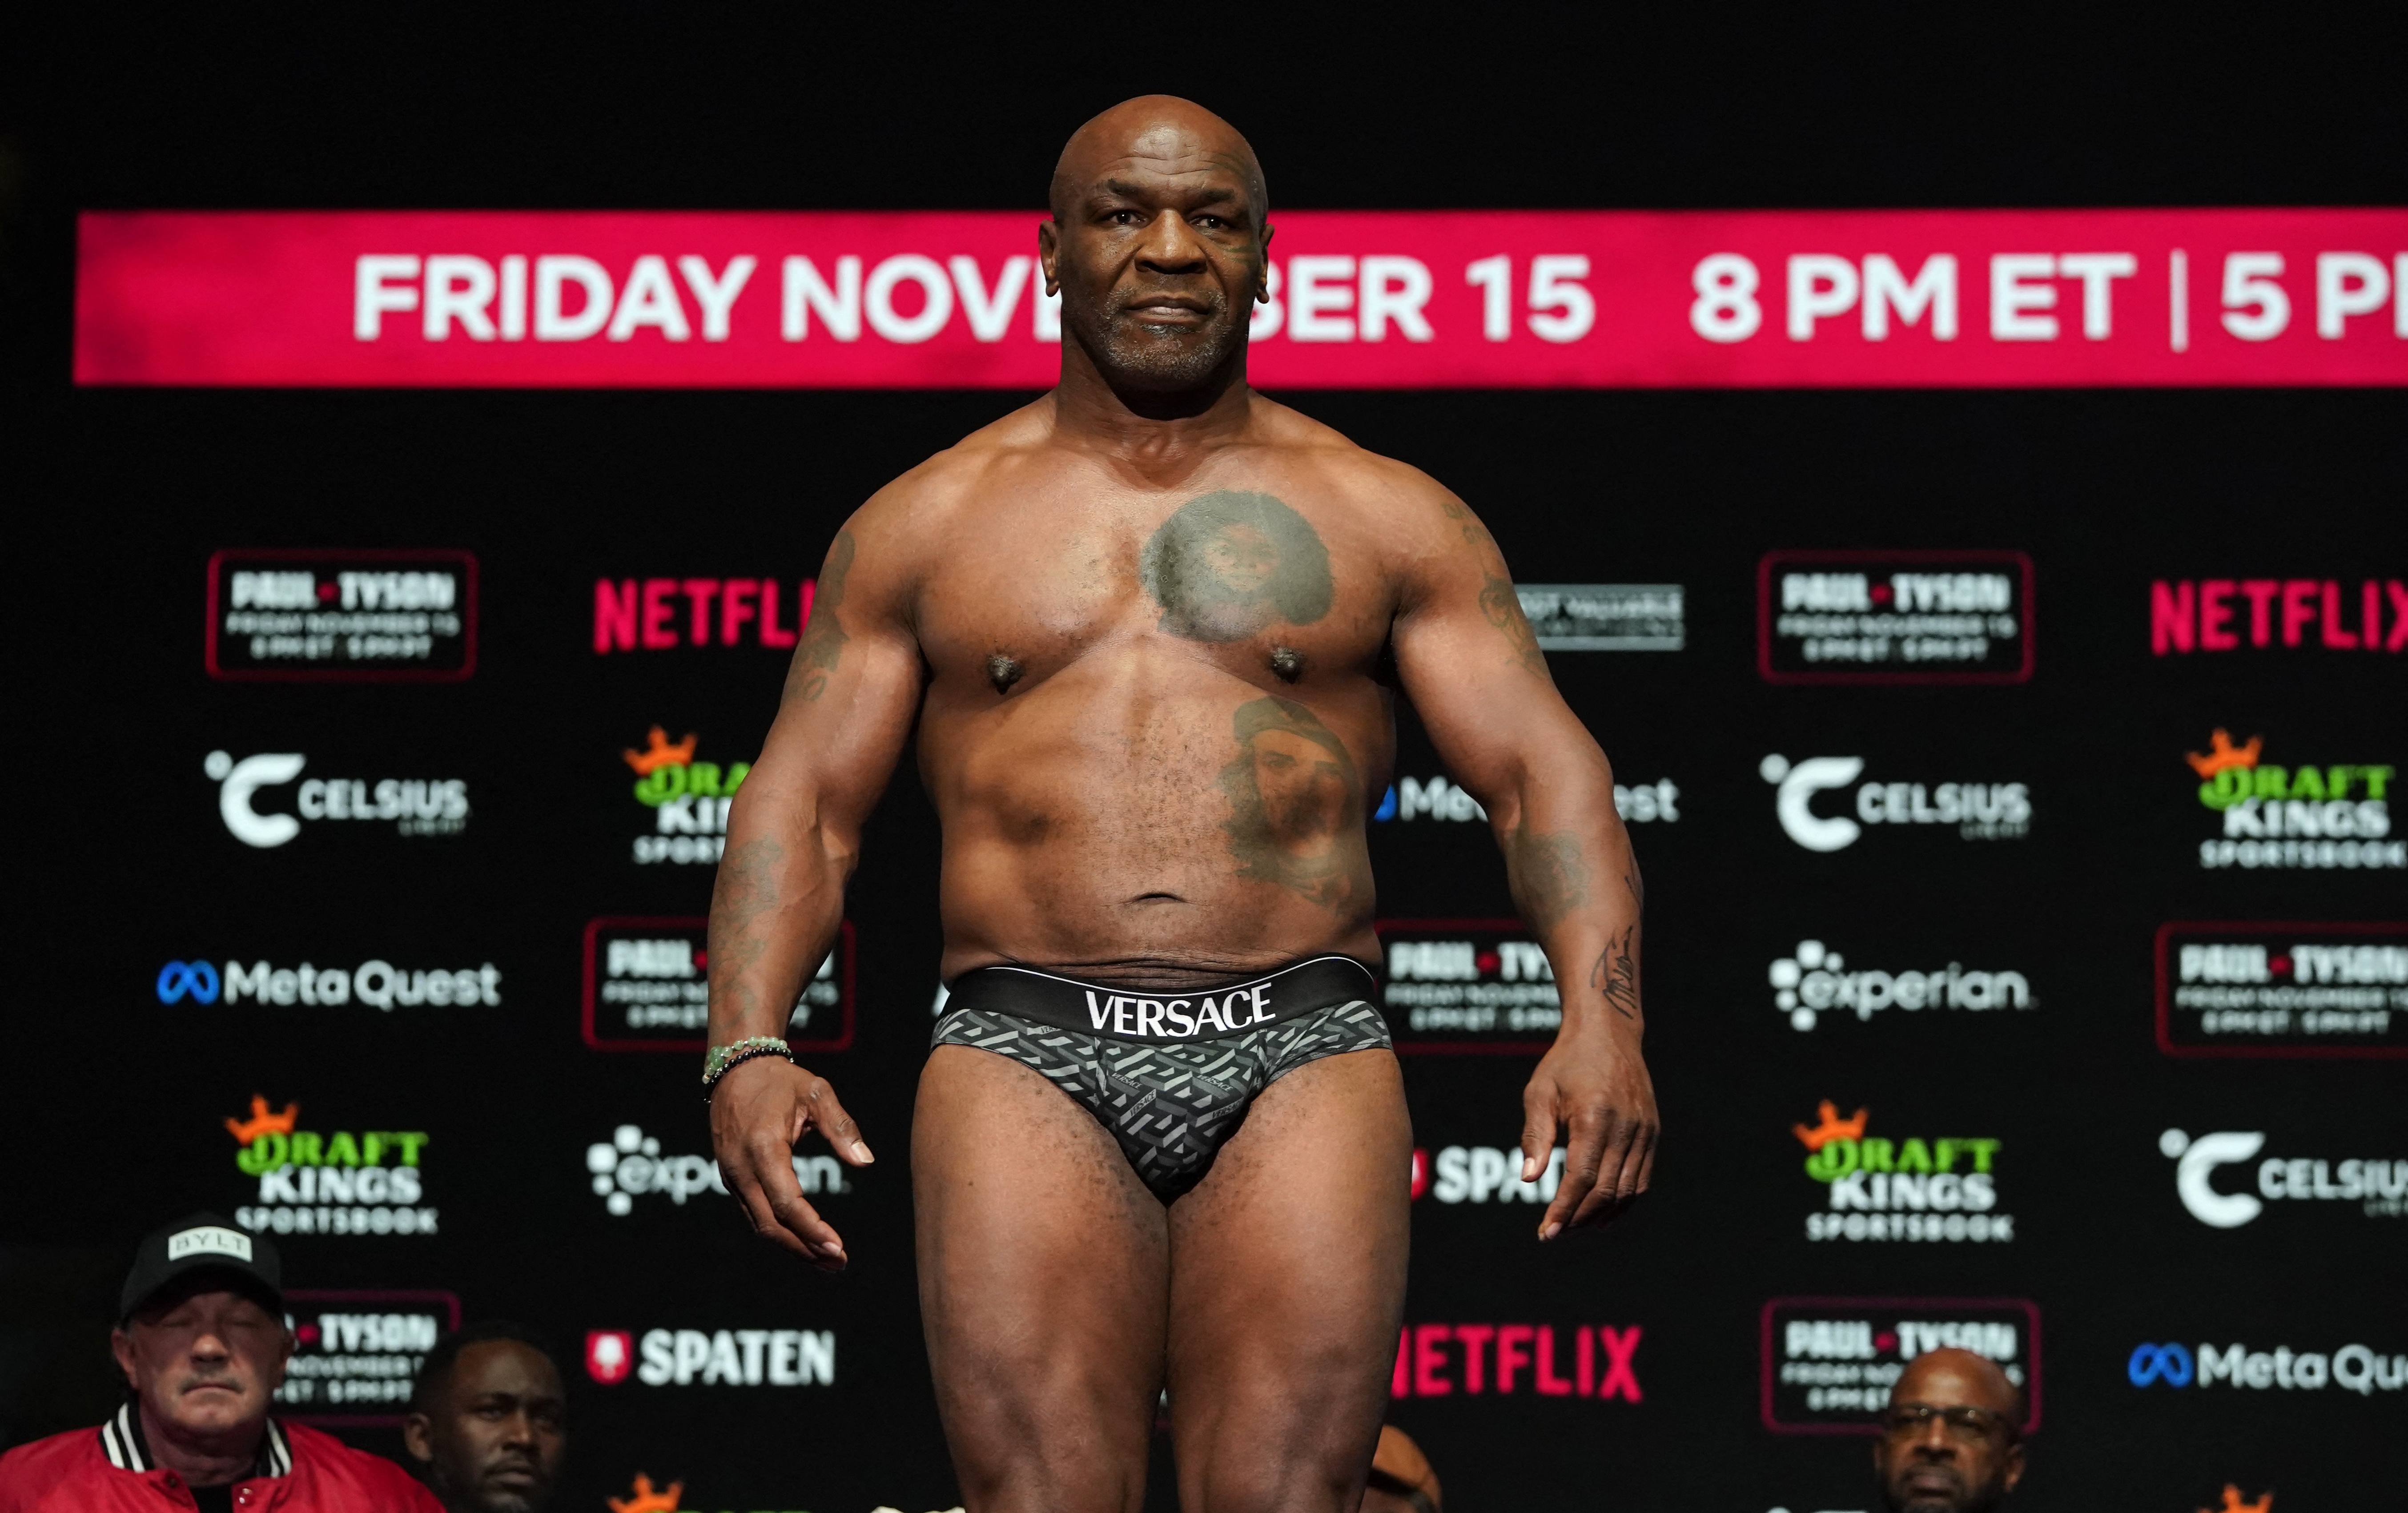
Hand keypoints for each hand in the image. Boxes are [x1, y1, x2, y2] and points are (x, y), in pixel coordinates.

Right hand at [710, 1056, 873, 1270]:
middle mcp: (741, 1169)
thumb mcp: (818, 1092)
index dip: (812, 1231)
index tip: (838, 1249)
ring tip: (828, 1263)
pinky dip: (780, 1234)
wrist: (736, 1070)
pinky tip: (805, 1244)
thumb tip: (866, 1161)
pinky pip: (754, 1215)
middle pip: (770, 1225)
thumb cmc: (781, 1081)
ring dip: (793, 1248)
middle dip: (805, 1250)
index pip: (786, 1203)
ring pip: (760, 1226)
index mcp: (763, 1148)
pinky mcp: (732, 1180)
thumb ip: (842, 1127)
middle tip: (839, 1264)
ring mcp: (732, 1177)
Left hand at [1519, 1022, 1656, 1239]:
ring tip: (1576, 1228)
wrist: (1608, 1034)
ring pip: (1628, 1191)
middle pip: (1605, 1191)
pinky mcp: (1653, 1133)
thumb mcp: (1540, 1092)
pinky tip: (1603, 1214)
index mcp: (1594, 1117)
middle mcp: (1625, 1127)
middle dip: (1579, 1219)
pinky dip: (1624, 1202)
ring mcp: (1644, 1131)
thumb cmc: (1566, 1063)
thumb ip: (1535, 1136)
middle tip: (1556, 1234)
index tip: (1546, 1233)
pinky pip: (1642, 1179)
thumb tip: (1528, 1179)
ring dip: (1602, 1216)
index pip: (1580, 1178)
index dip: (1563, 1210)